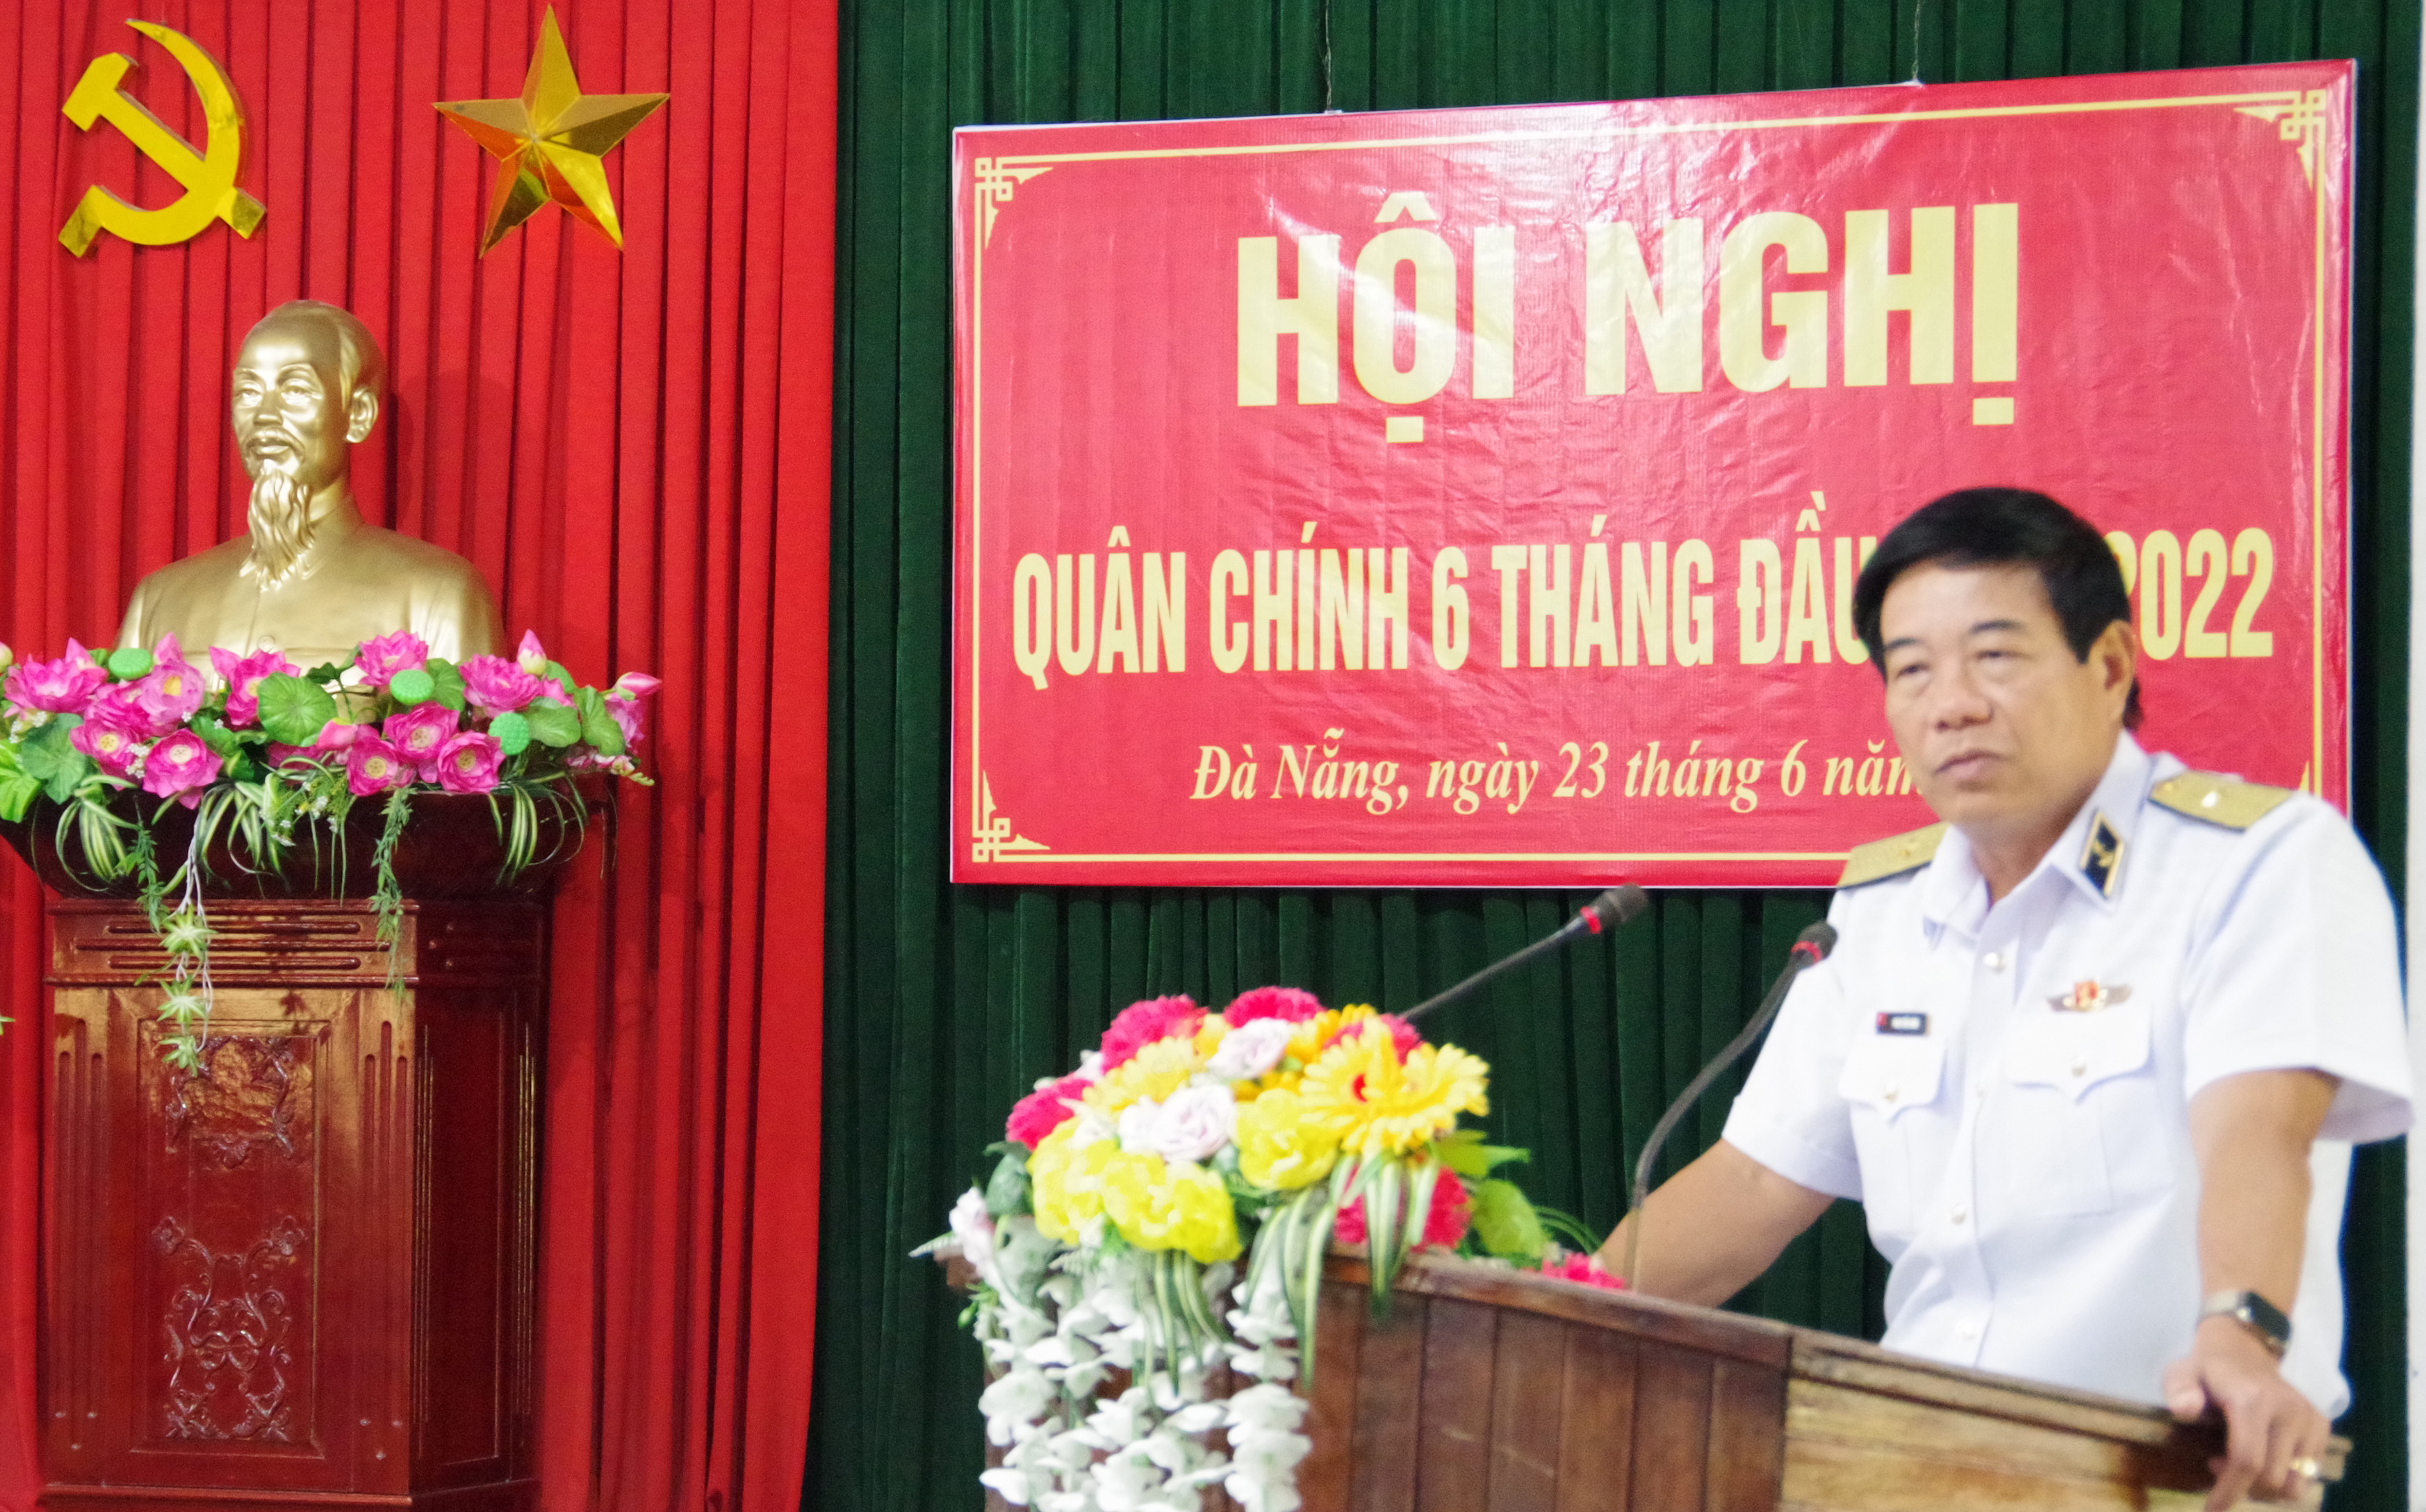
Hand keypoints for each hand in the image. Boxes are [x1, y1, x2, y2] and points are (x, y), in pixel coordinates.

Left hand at [2162, 1316, 2328, 1507]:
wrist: (2245, 1344)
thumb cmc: (2207, 1365)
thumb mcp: (2182, 1372)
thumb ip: (2179, 1390)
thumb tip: (2184, 1410)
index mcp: (2253, 1401)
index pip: (2248, 1461)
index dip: (2230, 1492)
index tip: (2212, 1509)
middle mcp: (2289, 1412)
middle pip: (2272, 1478)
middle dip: (2243, 1486)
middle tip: (2216, 1464)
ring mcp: (2310, 1420)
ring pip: (2296, 1483)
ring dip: (2266, 1486)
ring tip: (2239, 1463)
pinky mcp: (2322, 1426)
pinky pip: (2310, 1472)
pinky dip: (2285, 1476)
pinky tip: (2263, 1456)